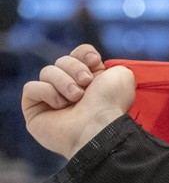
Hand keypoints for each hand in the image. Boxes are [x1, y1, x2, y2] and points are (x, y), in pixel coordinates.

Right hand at [21, 44, 135, 158]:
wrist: (99, 127)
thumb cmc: (111, 105)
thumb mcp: (122, 78)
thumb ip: (114, 67)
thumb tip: (98, 67)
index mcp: (93, 83)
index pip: (78, 54)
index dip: (83, 54)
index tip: (93, 60)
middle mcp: (71, 90)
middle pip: (61, 61)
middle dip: (74, 68)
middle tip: (85, 83)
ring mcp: (52, 100)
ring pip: (46, 72)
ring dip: (63, 82)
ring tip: (76, 98)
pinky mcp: (35, 110)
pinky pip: (31, 87)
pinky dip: (46, 92)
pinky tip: (60, 105)